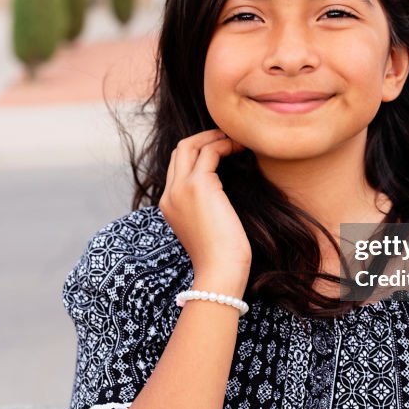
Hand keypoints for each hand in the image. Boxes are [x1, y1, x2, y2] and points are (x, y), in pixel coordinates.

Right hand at [159, 129, 250, 296]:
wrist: (219, 271)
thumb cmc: (220, 255)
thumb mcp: (206, 226)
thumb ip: (205, 206)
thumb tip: (223, 190)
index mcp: (169, 204)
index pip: (177, 166)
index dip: (198, 152)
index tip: (221, 150)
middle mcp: (169, 194)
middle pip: (180, 150)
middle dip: (204, 138)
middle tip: (228, 138)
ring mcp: (180, 188)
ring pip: (190, 145)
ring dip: (215, 138)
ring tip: (236, 140)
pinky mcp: (198, 185)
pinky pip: (209, 152)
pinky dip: (224, 145)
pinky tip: (240, 148)